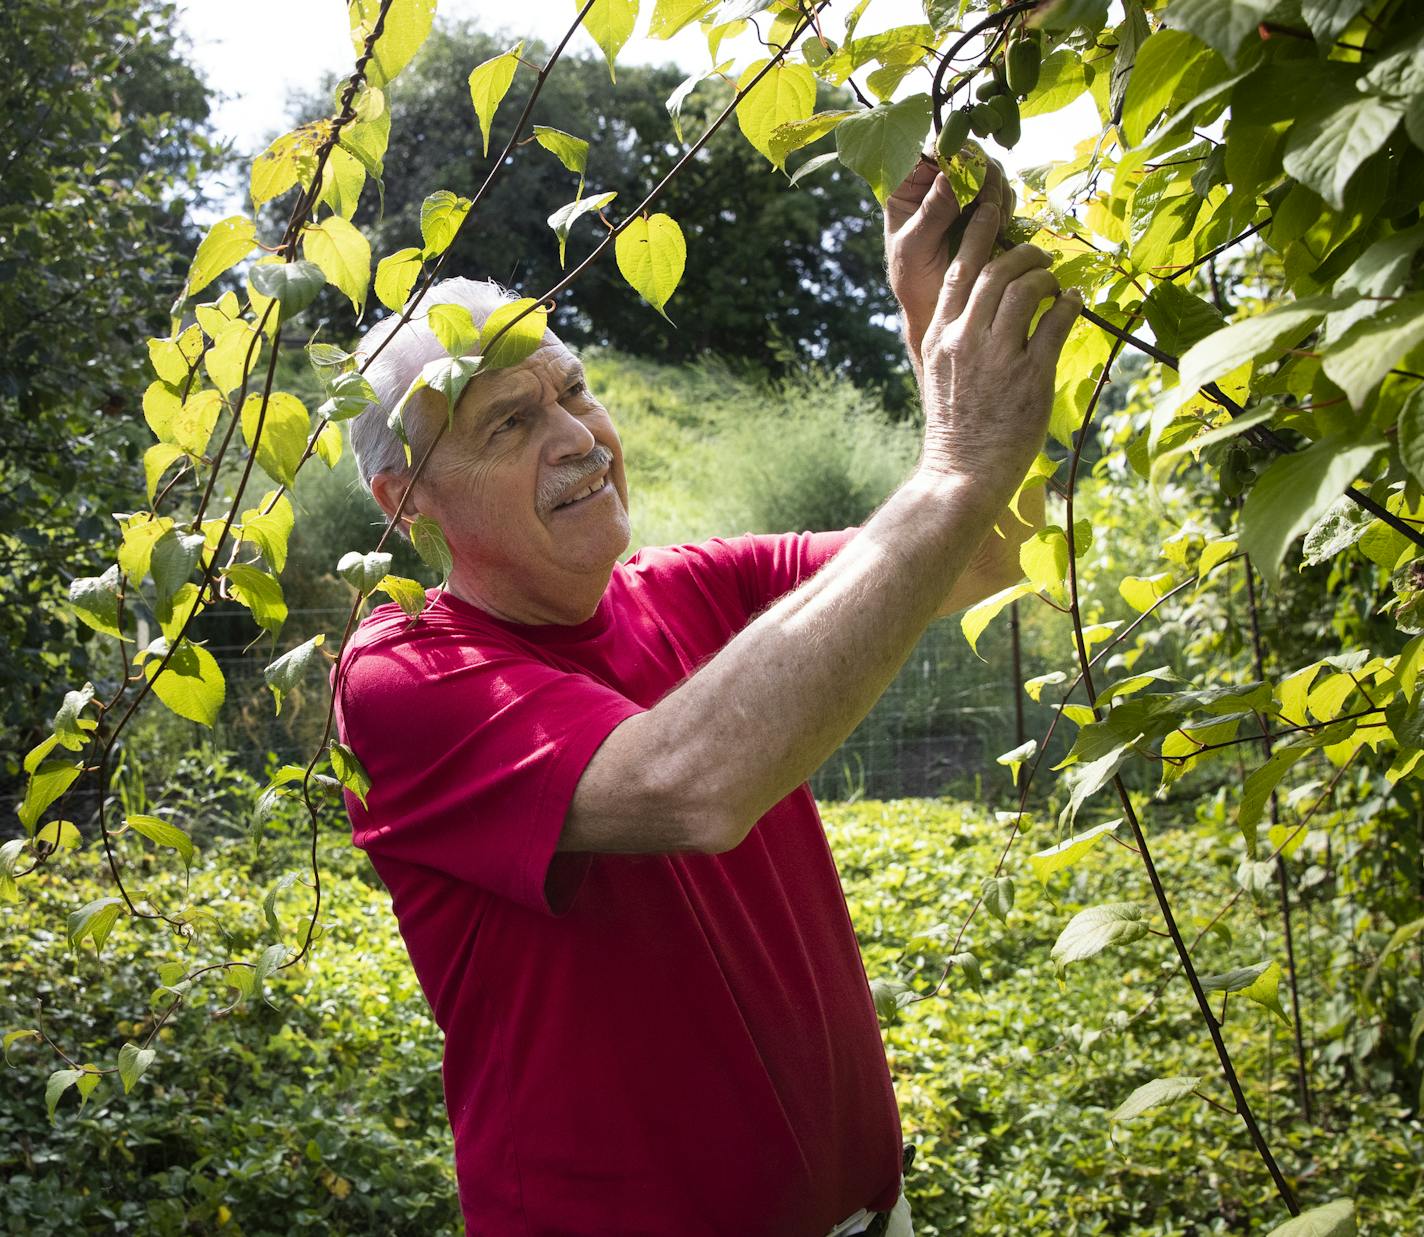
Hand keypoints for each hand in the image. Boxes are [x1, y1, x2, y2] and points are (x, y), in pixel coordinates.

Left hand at [885, 156, 1013, 378]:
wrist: (934, 307)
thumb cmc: (913, 282)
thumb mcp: (915, 248)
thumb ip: (931, 212)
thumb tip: (951, 176)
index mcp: (906, 186)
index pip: (931, 147)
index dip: (954, 151)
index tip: (968, 171)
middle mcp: (933, 182)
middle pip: (966, 151)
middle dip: (982, 171)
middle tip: (990, 201)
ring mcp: (960, 192)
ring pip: (987, 167)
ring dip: (997, 187)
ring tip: (996, 218)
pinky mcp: (981, 206)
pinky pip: (1001, 189)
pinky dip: (1006, 201)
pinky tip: (1001, 223)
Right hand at [887, 162, 1079, 494]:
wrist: (960, 474)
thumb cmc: (954, 428)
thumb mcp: (940, 374)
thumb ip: (954, 337)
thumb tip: (978, 305)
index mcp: (941, 335)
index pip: (960, 269)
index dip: (979, 232)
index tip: (991, 207)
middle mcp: (965, 339)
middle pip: (997, 270)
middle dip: (1024, 252)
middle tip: (1040, 254)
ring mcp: (997, 357)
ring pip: (1026, 289)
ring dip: (1048, 276)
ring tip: (1057, 282)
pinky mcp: (1029, 377)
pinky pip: (1056, 323)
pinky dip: (1070, 306)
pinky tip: (1076, 304)